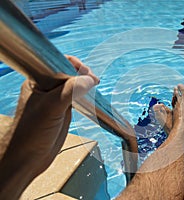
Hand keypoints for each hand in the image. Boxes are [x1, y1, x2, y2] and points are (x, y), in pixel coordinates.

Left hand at [0, 55, 98, 198]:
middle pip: (68, 73)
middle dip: (82, 73)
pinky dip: (85, 94)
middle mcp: (47, 88)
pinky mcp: (64, 110)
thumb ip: (70, 91)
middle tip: (92, 79)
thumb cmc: (30, 132)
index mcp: (37, 81)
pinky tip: (91, 94)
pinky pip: (77, 97)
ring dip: (85, 83)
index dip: (72, 64)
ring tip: (94, 84)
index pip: (57, 64)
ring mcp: (56, 99)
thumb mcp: (51, 107)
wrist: (29, 157)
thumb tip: (89, 80)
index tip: (84, 69)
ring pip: (74, 84)